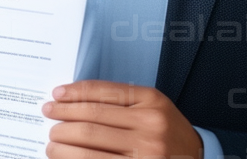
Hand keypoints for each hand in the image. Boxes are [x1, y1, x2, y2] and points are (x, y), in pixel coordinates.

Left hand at [42, 80, 202, 158]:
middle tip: (49, 119)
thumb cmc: (168, 132)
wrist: (197, 158)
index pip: (101, 94)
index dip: (73, 94)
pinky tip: (65, 157)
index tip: (55, 96)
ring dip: (63, 144)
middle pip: (91, 120)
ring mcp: (146, 152)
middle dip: (62, 120)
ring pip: (90, 145)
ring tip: (52, 142)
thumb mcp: (152, 106)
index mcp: (151, 102)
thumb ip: (120, 100)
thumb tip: (71, 98)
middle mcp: (150, 126)